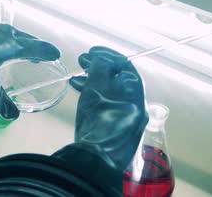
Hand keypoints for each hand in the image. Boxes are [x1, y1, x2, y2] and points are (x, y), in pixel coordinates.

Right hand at [69, 46, 147, 170]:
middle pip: (117, 79)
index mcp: (136, 93)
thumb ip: (100, 68)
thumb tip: (101, 59)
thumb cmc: (99, 119)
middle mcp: (135, 105)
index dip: (107, 54)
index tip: (91, 50)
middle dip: (98, 67)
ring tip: (75, 77)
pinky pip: (105, 105)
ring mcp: (125, 118)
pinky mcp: (113, 129)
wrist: (96, 159)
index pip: (125, 65)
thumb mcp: (97, 87)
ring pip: (109, 92)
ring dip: (93, 81)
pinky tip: (78, 92)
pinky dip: (92, 96)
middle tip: (81, 61)